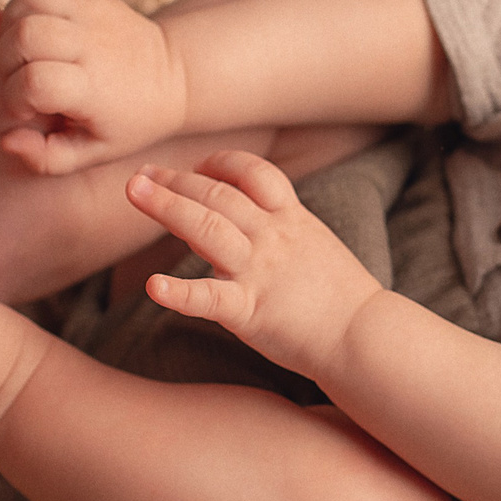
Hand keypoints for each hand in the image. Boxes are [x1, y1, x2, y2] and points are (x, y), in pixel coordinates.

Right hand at [0, 0, 184, 174]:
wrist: (176, 78)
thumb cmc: (129, 121)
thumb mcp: (95, 153)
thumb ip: (47, 157)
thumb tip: (5, 139)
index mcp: (92, 88)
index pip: (33, 82)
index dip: (13, 98)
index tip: (19, 110)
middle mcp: (92, 43)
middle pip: (26, 34)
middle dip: (4, 57)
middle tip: (12, 74)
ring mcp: (92, 11)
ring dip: (9, 17)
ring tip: (14, 42)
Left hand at [126, 151, 386, 383]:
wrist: (365, 337)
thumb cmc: (342, 298)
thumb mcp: (316, 245)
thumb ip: (284, 229)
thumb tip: (251, 221)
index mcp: (292, 219)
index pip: (253, 172)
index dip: (221, 163)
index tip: (197, 167)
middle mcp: (273, 237)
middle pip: (218, 195)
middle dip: (175, 181)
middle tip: (141, 174)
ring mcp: (260, 272)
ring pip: (207, 227)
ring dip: (166, 206)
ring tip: (134, 191)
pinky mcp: (250, 311)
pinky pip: (210, 298)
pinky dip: (179, 292)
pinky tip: (152, 287)